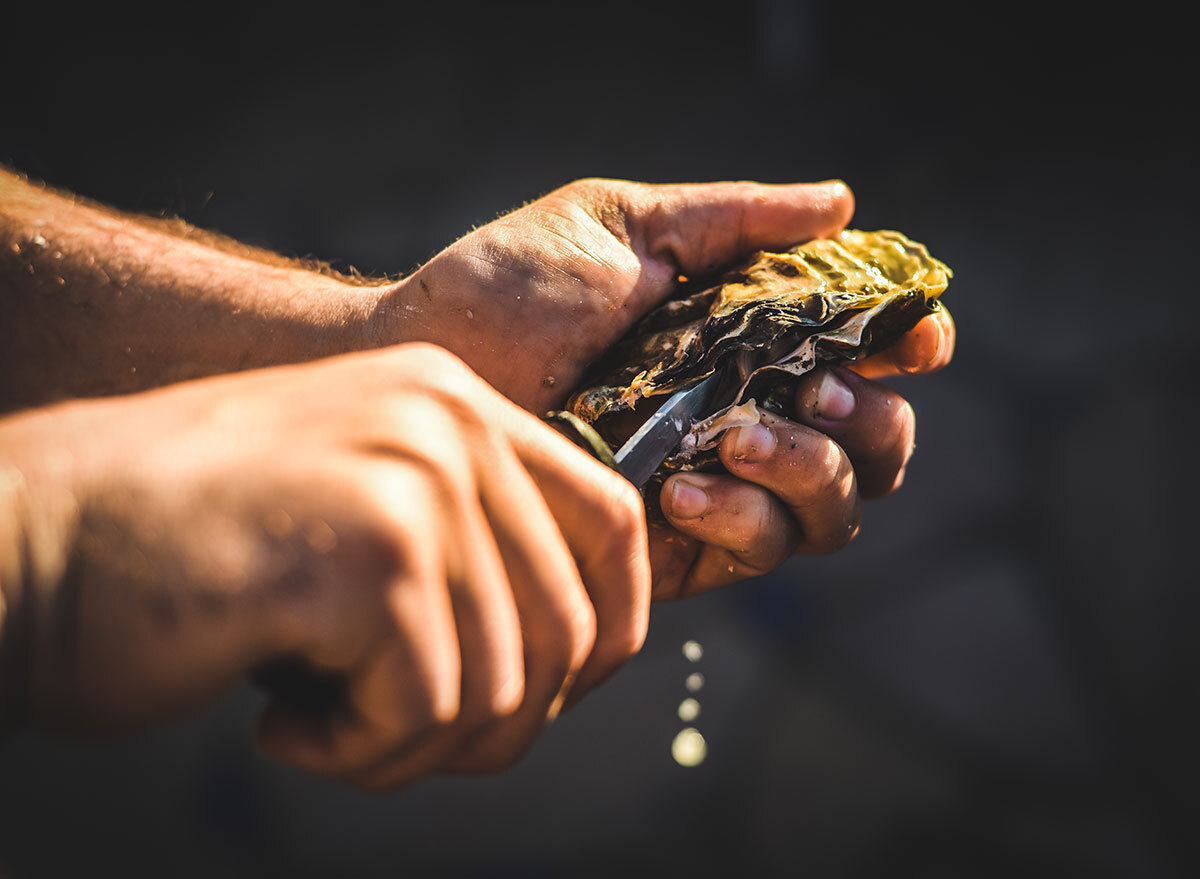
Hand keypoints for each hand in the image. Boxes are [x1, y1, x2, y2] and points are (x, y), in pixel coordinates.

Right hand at [0, 344, 649, 787]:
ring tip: (320, 724)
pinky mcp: (369, 554)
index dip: (609, 631)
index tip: (553, 696)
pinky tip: (280, 722)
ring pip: (502, 686)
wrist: (30, 543)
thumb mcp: (356, 513)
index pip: (611, 521)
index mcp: (454, 403)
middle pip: (566, 626)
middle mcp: (448, 421)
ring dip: (411, 747)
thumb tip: (573, 650)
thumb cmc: (187, 553)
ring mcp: (413, 478)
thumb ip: (466, 550)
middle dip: (496, 724)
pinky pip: (426, 711)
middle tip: (389, 737)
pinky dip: (359, 753)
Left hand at [379, 177, 954, 600]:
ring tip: (735, 437)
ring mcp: (718, 484)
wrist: (427, 361)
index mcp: (750, 337)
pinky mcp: (677, 549)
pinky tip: (681, 488)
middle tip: (816, 392)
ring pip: (834, 513)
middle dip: (870, 424)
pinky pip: (758, 554)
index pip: (864, 355)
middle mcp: (748, 412)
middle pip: (875, 446)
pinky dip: (745, 522)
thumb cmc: (514, 285)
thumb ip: (737, 222)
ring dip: (811, 474)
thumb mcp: (627, 227)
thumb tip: (844, 204)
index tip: (913, 342)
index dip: (907, 349)